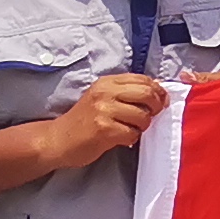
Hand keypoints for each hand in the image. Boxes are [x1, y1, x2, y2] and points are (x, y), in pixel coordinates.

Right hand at [46, 72, 168, 168]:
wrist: (58, 139)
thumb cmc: (83, 120)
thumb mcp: (102, 97)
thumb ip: (125, 92)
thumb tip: (157, 92)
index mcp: (106, 82)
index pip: (143, 79)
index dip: (158, 91)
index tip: (161, 101)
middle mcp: (105, 93)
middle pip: (147, 94)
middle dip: (156, 107)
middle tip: (151, 116)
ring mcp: (104, 110)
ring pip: (143, 116)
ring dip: (142, 126)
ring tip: (130, 129)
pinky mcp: (104, 129)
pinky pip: (132, 134)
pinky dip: (131, 138)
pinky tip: (120, 138)